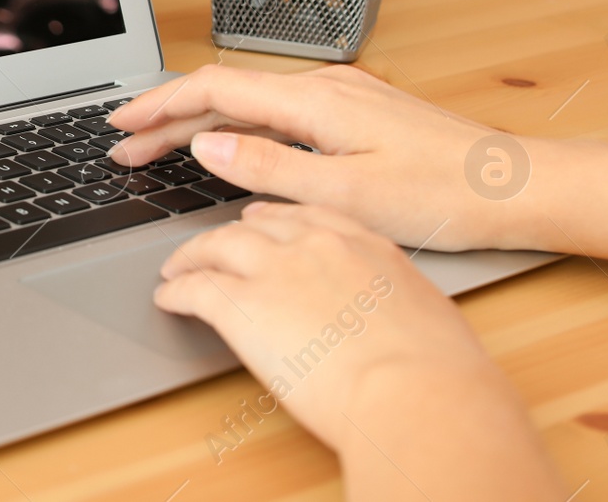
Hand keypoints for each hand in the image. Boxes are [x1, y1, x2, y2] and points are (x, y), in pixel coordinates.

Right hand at [110, 64, 539, 252]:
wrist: (517, 188)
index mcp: (314, 101)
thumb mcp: (346, 195)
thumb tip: (204, 146)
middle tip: (122, 146)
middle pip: (224, 94)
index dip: (158, 107)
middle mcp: (324, 87)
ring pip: (249, 103)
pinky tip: (225, 147)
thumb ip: (268, 169)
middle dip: (166, 118)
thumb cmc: (444, 196)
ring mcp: (341, 96)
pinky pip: (277, 111)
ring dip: (198, 124)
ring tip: (157, 149)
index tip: (118, 124)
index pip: (213, 90)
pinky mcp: (355, 113)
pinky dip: (237, 128)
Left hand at [157, 202, 562, 499]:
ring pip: (215, 247)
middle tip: (213, 243)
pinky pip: (195, 288)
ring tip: (177, 269)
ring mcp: (274, 270)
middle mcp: (315, 246)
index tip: (263, 222)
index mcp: (364, 243)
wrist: (416, 391)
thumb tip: (388, 318)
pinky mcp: (241, 305)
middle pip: (254, 227)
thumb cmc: (438, 370)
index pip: (308, 216)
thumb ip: (393, 301)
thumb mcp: (425, 312)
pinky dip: (176, 291)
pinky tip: (169, 299)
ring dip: (190, 258)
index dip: (277, 220)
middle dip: (228, 234)